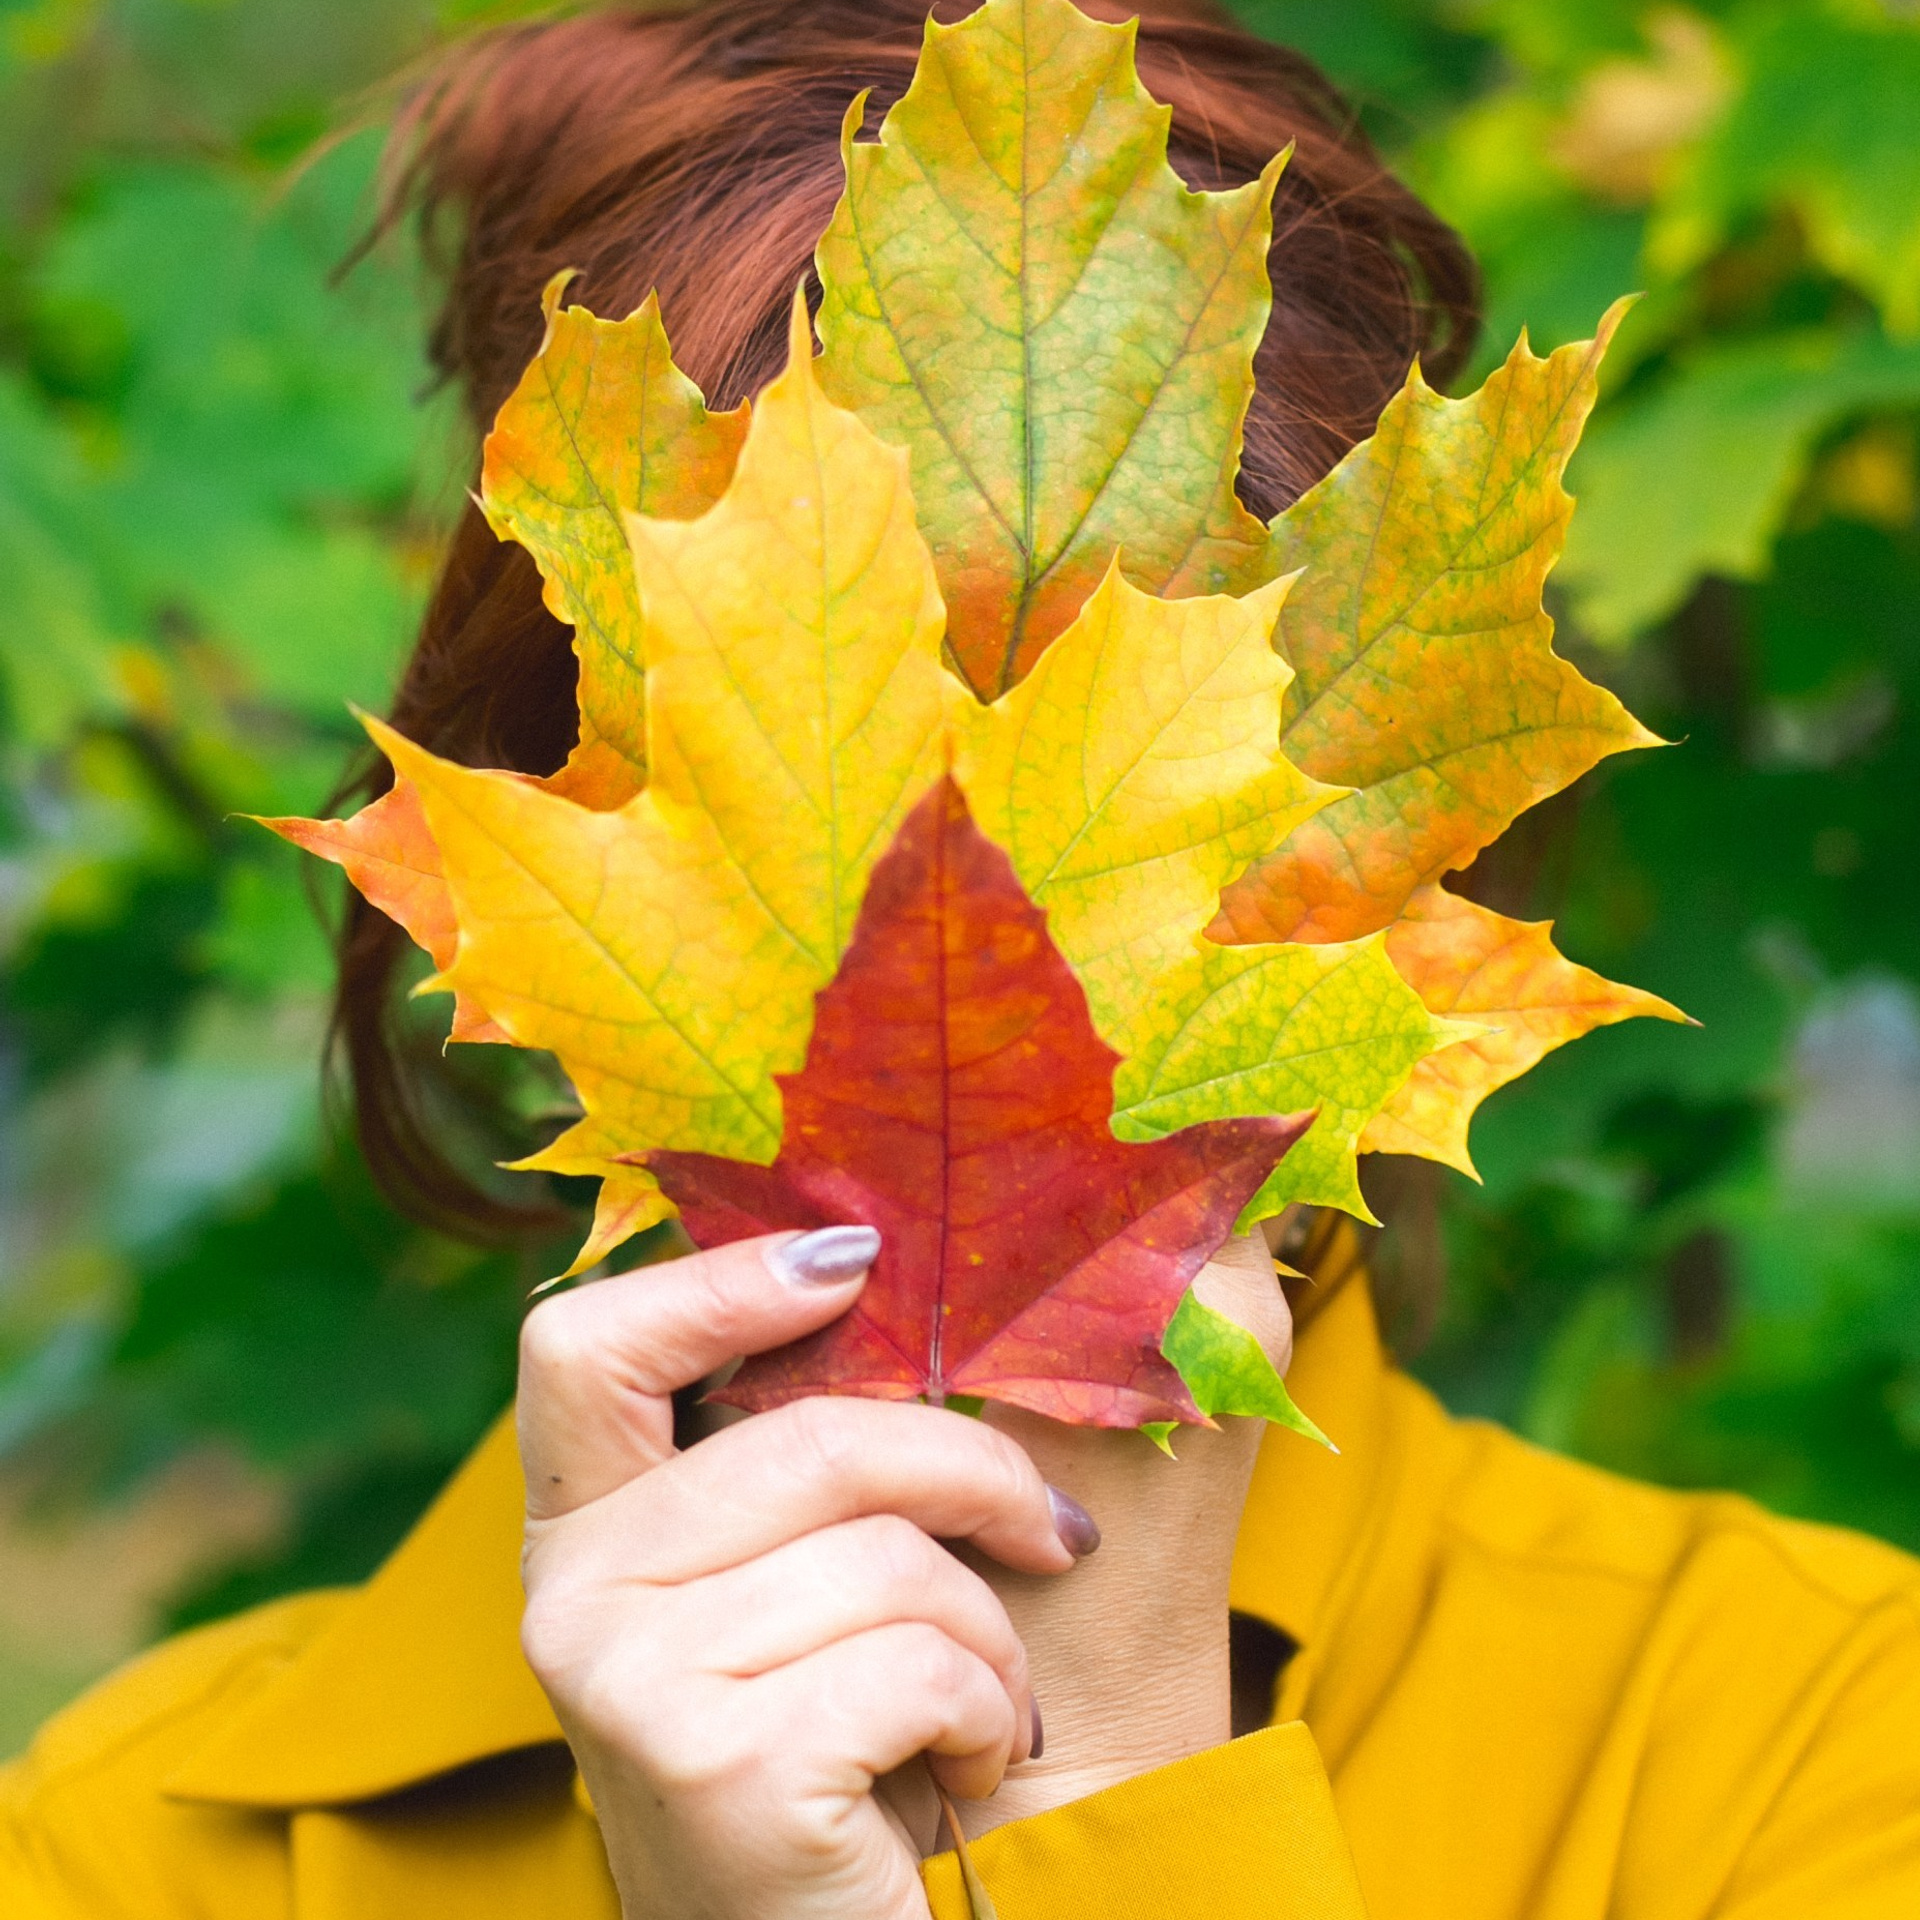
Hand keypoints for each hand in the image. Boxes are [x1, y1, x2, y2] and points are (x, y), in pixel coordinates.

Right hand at [516, 1227, 1088, 1919]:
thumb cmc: (857, 1751)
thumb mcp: (821, 1580)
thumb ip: (833, 1444)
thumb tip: (950, 1249)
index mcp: (590, 1527)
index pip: (583, 1346)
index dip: (717, 1283)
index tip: (857, 1263)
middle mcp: (572, 1593)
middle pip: (813, 1437)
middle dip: (976, 1476)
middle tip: (1051, 1540)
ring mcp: (625, 1680)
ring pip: (886, 1554)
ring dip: (990, 1636)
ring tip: (980, 1708)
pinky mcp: (712, 1764)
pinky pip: (916, 1661)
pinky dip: (985, 1713)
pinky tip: (962, 1772)